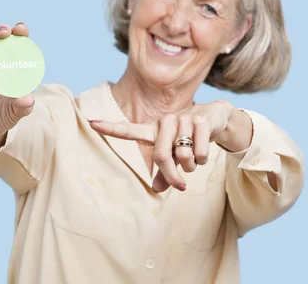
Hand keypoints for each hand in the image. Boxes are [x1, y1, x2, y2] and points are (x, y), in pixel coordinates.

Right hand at [0, 22, 34, 148]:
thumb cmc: (4, 115)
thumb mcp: (14, 113)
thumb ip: (22, 106)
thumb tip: (27, 100)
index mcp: (14, 65)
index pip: (18, 45)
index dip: (20, 34)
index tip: (21, 29)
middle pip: (1, 40)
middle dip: (3, 32)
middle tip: (6, 32)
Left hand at [89, 100, 233, 192]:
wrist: (216, 118)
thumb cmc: (190, 138)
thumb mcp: (175, 155)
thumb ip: (164, 172)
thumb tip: (155, 189)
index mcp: (154, 130)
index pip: (129, 130)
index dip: (110, 128)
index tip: (91, 123)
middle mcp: (165, 122)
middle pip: (161, 157)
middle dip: (172, 176)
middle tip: (179, 185)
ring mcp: (182, 119)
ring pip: (183, 156)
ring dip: (192, 166)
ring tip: (195, 157)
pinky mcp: (200, 121)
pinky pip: (200, 153)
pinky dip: (203, 159)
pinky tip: (205, 147)